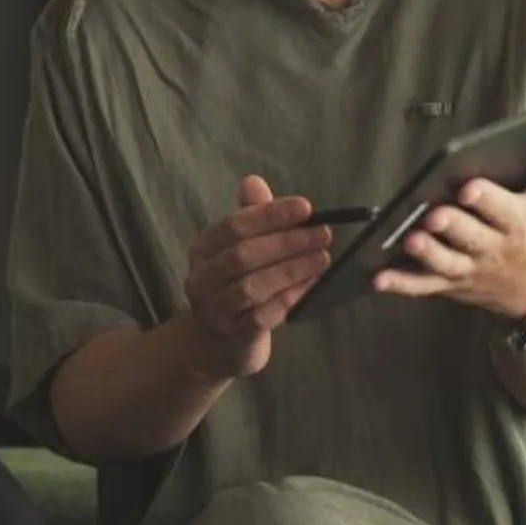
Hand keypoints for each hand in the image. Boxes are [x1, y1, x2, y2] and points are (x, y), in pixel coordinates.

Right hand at [182, 175, 333, 380]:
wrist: (217, 343)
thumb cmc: (234, 285)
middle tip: (323, 234)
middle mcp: (202, 278)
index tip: (306, 208)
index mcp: (203, 249)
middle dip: (287, 242)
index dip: (271, 215)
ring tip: (323, 258)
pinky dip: (289, 298)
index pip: (234, 225)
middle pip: (243, 255)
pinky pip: (264, 315)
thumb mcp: (239, 248)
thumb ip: (250, 216)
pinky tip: (311, 286)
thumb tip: (253, 182)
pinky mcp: (234, 335)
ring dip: (292, 270)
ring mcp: (216, 310)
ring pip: (253, 286)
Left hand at [376, 116, 525, 317]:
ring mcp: (468, 269)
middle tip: (430, 213)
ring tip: (406, 238)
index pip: (500, 209)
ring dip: (425, 253)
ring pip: (444, 263)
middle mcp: (492, 247)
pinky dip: (400, 283)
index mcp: (517, 222)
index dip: (484, 200)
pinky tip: (377, 276)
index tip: (467, 187)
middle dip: (451, 226)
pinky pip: (422, 286)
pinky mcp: (448, 284)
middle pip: (468, 237)